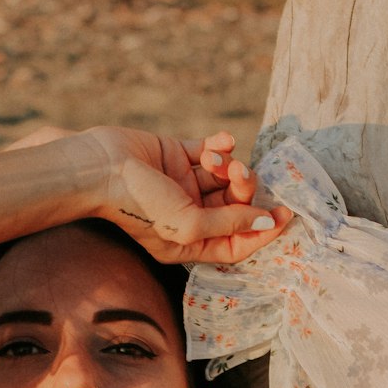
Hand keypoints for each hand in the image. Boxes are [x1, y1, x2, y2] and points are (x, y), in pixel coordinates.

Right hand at [87, 125, 292, 264]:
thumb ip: (230, 224)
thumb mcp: (188, 224)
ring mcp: (183, 185)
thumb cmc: (139, 204)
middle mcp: (187, 216)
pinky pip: (212, 150)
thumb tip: (267, 221)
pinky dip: (222, 145)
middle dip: (244, 191)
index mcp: (187, 243)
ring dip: (230, 166)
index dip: (262, 232)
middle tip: (240, 176)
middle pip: (234, 208)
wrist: (102, 167)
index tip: (285, 215)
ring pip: (225, 177)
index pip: (235, 245)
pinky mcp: (178, 155)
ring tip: (218, 160)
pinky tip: (221, 142)